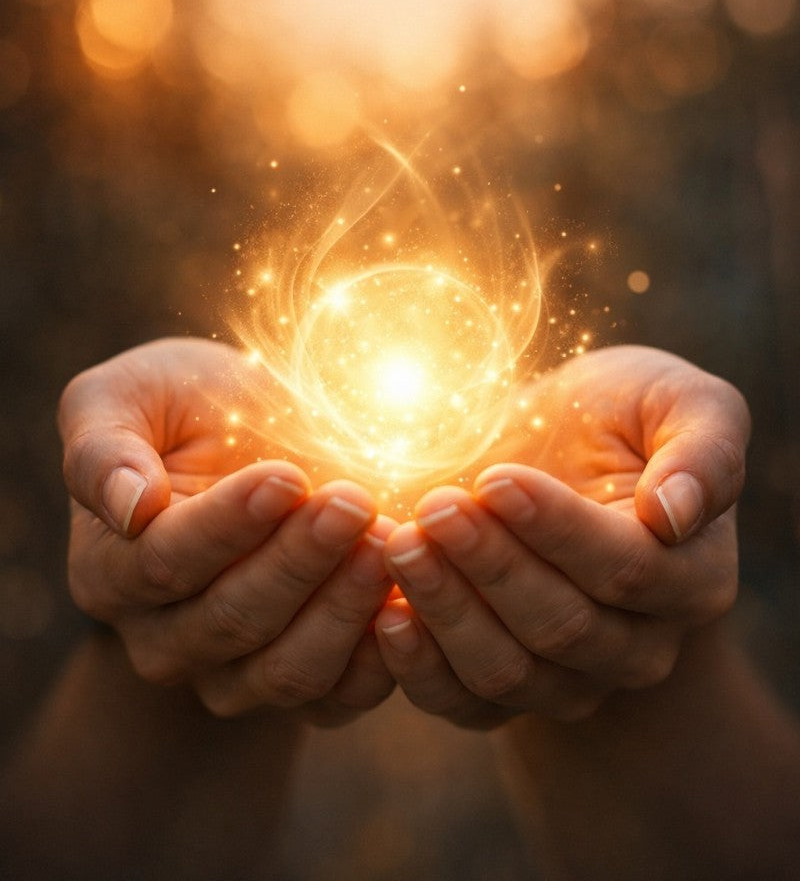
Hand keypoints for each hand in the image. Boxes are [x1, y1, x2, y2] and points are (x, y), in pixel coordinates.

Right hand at [59, 338, 396, 722]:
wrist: (247, 440)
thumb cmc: (182, 407)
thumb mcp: (125, 397)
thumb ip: (102, 447)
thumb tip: (129, 507)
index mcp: (109, 571)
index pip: (165, 562)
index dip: (229, 524)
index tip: (286, 478)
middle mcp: (164, 640)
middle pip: (232, 620)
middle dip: (299, 560)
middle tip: (353, 502)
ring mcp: (233, 675)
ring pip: (288, 670)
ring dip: (343, 608)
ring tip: (388, 542)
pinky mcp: (304, 690)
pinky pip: (342, 698)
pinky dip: (382, 656)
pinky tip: (411, 597)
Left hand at [375, 345, 748, 726]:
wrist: (566, 456)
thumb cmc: (623, 418)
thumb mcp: (679, 402)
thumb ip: (704, 450)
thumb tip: (674, 514)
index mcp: (693, 576)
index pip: (625, 568)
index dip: (556, 529)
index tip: (495, 479)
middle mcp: (641, 646)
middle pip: (562, 626)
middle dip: (491, 565)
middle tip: (435, 507)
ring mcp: (573, 680)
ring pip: (509, 672)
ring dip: (447, 610)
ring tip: (402, 544)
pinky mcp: (508, 693)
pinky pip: (463, 704)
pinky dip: (419, 668)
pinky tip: (385, 613)